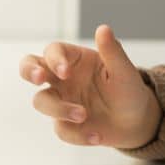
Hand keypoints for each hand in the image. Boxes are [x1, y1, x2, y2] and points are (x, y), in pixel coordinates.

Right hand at [19, 24, 161, 148]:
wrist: (136, 121)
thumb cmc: (128, 90)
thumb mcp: (124, 72)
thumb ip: (113, 52)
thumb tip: (103, 29)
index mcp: (75, 59)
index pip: (53, 51)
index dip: (54, 59)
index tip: (65, 72)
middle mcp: (62, 78)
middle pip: (29, 67)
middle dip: (29, 71)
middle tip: (39, 79)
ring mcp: (61, 101)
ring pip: (41, 101)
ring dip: (59, 109)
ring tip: (83, 115)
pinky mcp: (65, 124)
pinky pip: (60, 129)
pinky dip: (78, 134)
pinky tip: (97, 136)